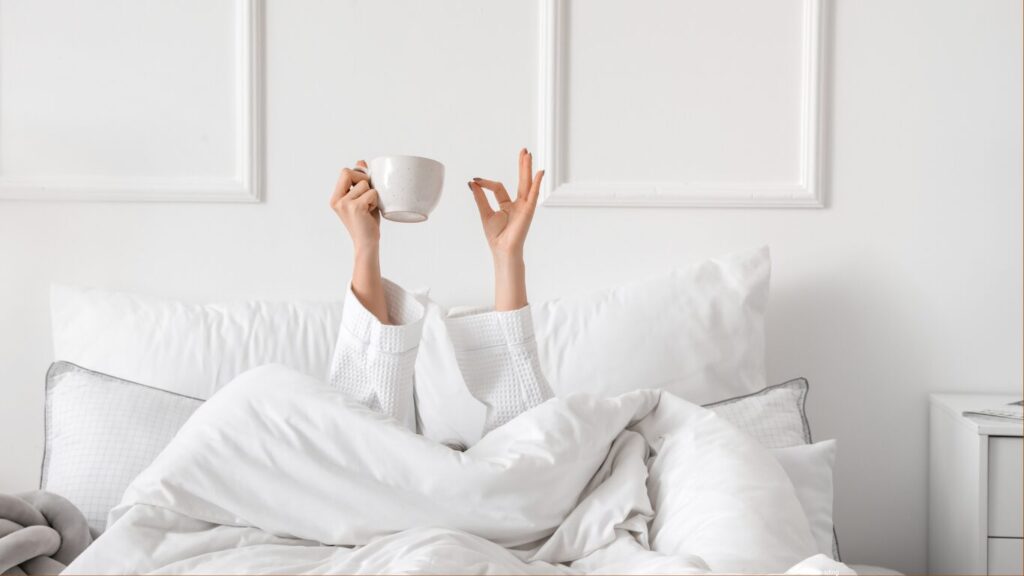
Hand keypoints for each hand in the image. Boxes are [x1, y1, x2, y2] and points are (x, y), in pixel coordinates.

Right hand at [331, 160, 387, 323]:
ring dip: (372, 195)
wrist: (367, 243)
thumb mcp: (362, 199)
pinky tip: (371, 212)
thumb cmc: (366, 222)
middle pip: (350, 172)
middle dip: (364, 181)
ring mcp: (344, 203)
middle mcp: (337, 200)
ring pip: (365, 184)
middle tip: (368, 197)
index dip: (358, 174)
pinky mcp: (355, 207)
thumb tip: (360, 162)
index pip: (345, 171)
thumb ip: (360, 182)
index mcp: (336, 197)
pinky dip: (376, 201)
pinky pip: (372, 193)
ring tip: (369, 208)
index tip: (365, 186)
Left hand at [469, 148, 543, 310]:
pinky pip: (534, 194)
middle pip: (520, 180)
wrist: (502, 250)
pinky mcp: (528, 210)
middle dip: (521, 165)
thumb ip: (480, 197)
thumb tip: (472, 183)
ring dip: (527, 168)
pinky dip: (537, 182)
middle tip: (523, 151)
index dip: (486, 183)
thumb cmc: (496, 236)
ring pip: (527, 183)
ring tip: (528, 154)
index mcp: (507, 205)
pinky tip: (540, 172)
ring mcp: (524, 206)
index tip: (474, 181)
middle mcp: (518, 204)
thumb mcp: (484, 213)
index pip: (498, 187)